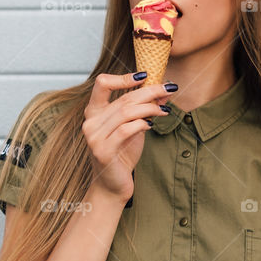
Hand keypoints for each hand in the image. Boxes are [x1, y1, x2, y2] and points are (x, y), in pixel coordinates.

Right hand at [82, 72, 174, 203]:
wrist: (112, 185)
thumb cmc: (122, 154)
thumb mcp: (133, 127)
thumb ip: (142, 110)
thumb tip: (163, 91)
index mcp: (94, 112)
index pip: (102, 84)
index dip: (123, 77)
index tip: (145, 75)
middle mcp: (90, 122)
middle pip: (123, 98)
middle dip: (150, 91)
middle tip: (170, 89)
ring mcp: (94, 136)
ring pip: (126, 112)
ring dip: (150, 108)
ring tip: (164, 110)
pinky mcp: (103, 150)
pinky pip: (126, 130)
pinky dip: (142, 124)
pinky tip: (152, 125)